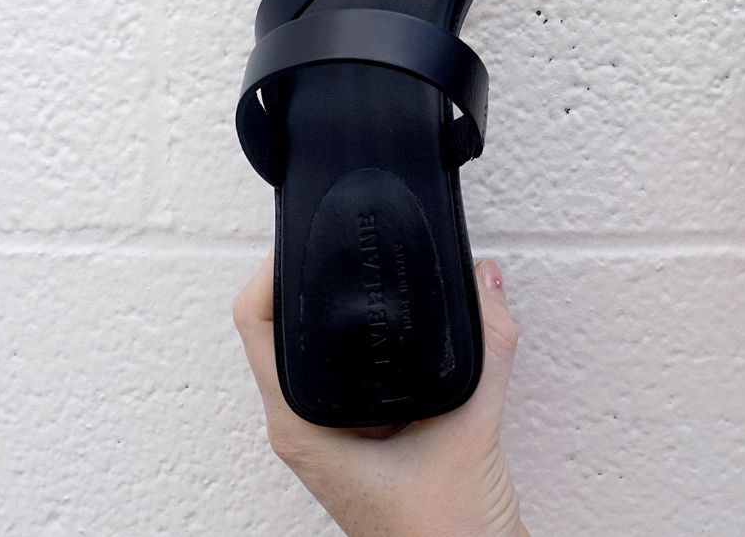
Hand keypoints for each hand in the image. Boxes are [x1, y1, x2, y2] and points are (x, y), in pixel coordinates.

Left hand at [233, 255, 528, 536]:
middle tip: (337, 237)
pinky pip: (346, 369)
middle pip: (277, 329)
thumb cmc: (445, 532)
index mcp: (302, 426)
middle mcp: (305, 427)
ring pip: (311, 349)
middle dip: (303, 278)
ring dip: (330, 307)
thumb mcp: (469, 427)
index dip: (270, 271)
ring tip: (360, 264)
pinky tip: (395, 319)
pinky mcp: (361, 435)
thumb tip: (487, 281)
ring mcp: (331, 432)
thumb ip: (488, 349)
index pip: (257, 327)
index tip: (302, 237)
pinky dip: (362, 336)